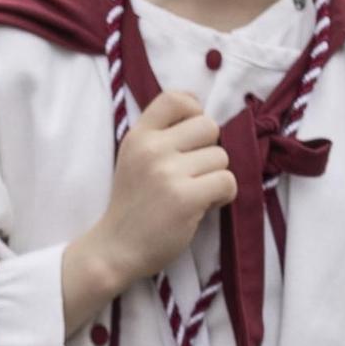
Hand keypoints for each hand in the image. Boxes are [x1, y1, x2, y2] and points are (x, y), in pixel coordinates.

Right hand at [60, 90, 234, 334]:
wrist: (116, 247)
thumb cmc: (131, 204)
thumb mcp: (134, 159)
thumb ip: (160, 137)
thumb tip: (202, 115)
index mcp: (137, 136)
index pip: (175, 98)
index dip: (194, 110)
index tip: (192, 135)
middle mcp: (151, 148)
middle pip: (208, 125)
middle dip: (210, 149)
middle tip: (195, 171)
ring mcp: (168, 172)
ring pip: (222, 157)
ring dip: (216, 176)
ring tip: (195, 192)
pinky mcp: (186, 197)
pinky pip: (228, 182)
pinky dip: (223, 196)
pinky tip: (203, 205)